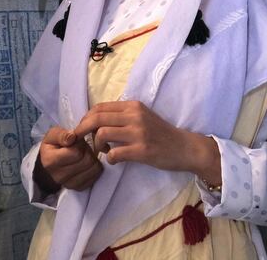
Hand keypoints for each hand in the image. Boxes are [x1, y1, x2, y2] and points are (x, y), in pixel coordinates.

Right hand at [35, 126, 102, 192]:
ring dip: (92, 158)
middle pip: (87, 161)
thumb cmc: (53, 145)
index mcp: (50, 161)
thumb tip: (72, 137)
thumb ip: (62, 134)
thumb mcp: (53, 134)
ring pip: (94, 168)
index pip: (76, 153)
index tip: (75, 141)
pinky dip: (95, 167)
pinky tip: (86, 162)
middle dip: (87, 150)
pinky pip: (96, 176)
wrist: (50, 161)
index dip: (79, 144)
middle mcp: (59, 176)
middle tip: (81, 147)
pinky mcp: (78, 187)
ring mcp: (69, 184)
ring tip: (83, 154)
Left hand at [74, 101, 221, 183]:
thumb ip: (123, 116)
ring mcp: (138, 133)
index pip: (99, 107)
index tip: (83, 129)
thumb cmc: (161, 134)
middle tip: (82, 141)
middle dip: (83, 130)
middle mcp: (134, 116)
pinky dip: (109, 158)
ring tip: (104, 151)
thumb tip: (96, 120)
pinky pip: (114, 153)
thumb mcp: (142, 116)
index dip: (85, 118)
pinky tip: (115, 160)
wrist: (185, 147)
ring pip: (102, 133)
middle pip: (96, 118)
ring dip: (97, 145)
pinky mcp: (142, 150)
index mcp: (133, 106)